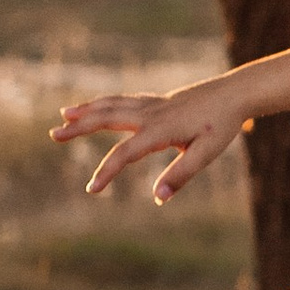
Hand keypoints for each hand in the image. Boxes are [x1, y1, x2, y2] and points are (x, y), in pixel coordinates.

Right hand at [55, 80, 245, 203]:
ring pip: (112, 105)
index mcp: (160, 130)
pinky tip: (97, 106)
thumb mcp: (207, 153)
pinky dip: (105, 103)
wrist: (235, 93)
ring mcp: (152, 104)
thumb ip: (182, 174)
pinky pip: (123, 100)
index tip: (91, 190)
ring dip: (87, 110)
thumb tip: (158, 197)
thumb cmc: (222, 125)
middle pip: (107, 118)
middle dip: (80, 127)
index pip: (125, 154)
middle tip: (54, 134)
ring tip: (64, 114)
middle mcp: (151, 114)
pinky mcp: (157, 101)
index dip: (107, 172)